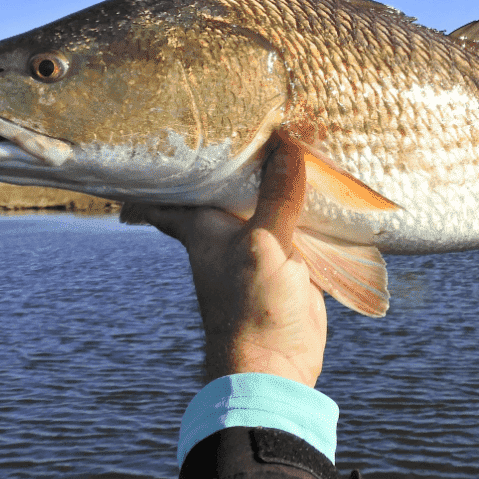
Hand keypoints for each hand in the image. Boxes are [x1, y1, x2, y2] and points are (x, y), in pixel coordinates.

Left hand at [131, 144, 326, 386]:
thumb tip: (288, 145)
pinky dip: (307, 206)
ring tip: (293, 132)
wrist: (274, 365)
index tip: (156, 133)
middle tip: (249, 113)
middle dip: (238, 157)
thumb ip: (277, 197)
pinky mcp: (290, 260)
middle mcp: (227, 230)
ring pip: (267, 202)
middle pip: (228, 186)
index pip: (170, 189)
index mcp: (204, 225)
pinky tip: (323, 181)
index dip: (162, 164)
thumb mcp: (263, 245)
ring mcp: (260, 244)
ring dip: (278, 178)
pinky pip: (298, 224)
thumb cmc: (251, 307)